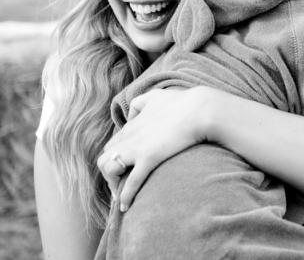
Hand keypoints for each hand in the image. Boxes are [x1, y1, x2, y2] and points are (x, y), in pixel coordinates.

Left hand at [96, 87, 216, 211]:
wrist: (199, 110)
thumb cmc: (182, 103)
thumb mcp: (155, 96)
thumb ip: (140, 104)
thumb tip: (131, 117)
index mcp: (131, 125)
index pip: (112, 146)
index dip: (115, 161)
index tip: (124, 172)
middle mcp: (129, 137)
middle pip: (104, 159)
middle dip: (109, 175)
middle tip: (122, 185)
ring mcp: (137, 148)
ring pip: (109, 169)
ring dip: (113, 185)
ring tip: (121, 196)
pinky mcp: (148, 158)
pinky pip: (131, 182)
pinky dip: (125, 196)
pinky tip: (125, 206)